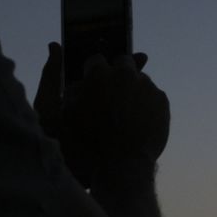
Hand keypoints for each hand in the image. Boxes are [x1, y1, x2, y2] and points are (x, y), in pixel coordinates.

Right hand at [35, 45, 163, 186]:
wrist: (122, 171)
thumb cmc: (84, 146)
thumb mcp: (57, 115)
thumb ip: (54, 79)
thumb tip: (55, 46)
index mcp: (99, 74)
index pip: (95, 60)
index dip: (92, 75)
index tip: (92, 88)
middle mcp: (126, 74)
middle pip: (122, 62)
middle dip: (116, 75)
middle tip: (110, 98)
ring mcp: (147, 87)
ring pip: (139, 79)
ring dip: (131, 90)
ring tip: (123, 115)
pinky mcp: (163, 101)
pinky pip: (152, 96)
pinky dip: (145, 104)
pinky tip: (136, 122)